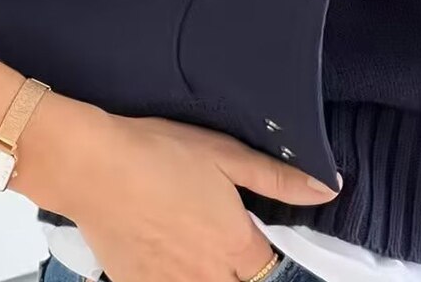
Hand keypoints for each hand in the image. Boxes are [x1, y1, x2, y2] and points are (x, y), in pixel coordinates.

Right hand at [22, 99, 342, 281]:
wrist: (91, 165)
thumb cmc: (157, 152)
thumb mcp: (224, 153)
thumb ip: (277, 178)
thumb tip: (328, 188)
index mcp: (236, 246)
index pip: (271, 271)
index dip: (263, 253)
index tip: (250, 234)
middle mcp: (209, 276)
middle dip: (236, 269)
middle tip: (213, 233)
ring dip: (206, 271)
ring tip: (188, 239)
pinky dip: (171, 274)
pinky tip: (162, 250)